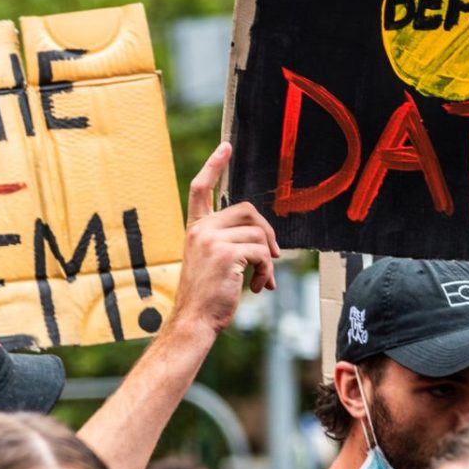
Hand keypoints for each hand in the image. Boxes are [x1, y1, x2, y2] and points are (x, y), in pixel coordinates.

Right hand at [172, 143, 280, 336]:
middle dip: (266, 231)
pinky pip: (262, 253)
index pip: (200, 189)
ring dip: (267, 260)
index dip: (214, 166)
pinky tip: (259, 288)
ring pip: (258, 235)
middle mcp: (201, 230)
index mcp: (195, 229)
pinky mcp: (227, 253)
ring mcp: (212, 240)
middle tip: (273, 255)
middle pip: (246, 210)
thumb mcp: (211, 262)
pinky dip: (267, 271)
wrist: (194, 321)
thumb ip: (229, 243)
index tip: (226, 146)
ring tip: (261, 281)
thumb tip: (267, 242)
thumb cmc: (206, 297)